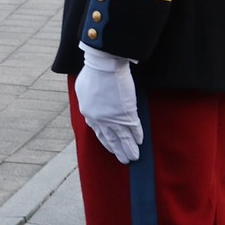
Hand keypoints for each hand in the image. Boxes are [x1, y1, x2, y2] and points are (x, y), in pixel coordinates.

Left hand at [75, 46, 141, 163]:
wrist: (104, 65)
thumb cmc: (94, 72)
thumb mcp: (84, 89)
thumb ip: (89, 101)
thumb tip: (93, 106)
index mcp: (88, 112)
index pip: (98, 131)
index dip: (106, 140)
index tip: (111, 147)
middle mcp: (99, 119)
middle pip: (110, 138)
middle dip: (118, 150)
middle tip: (124, 159)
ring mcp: (112, 118)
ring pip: (122, 138)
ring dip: (129, 148)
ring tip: (134, 158)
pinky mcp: (125, 114)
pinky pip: (133, 129)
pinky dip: (137, 136)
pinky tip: (140, 142)